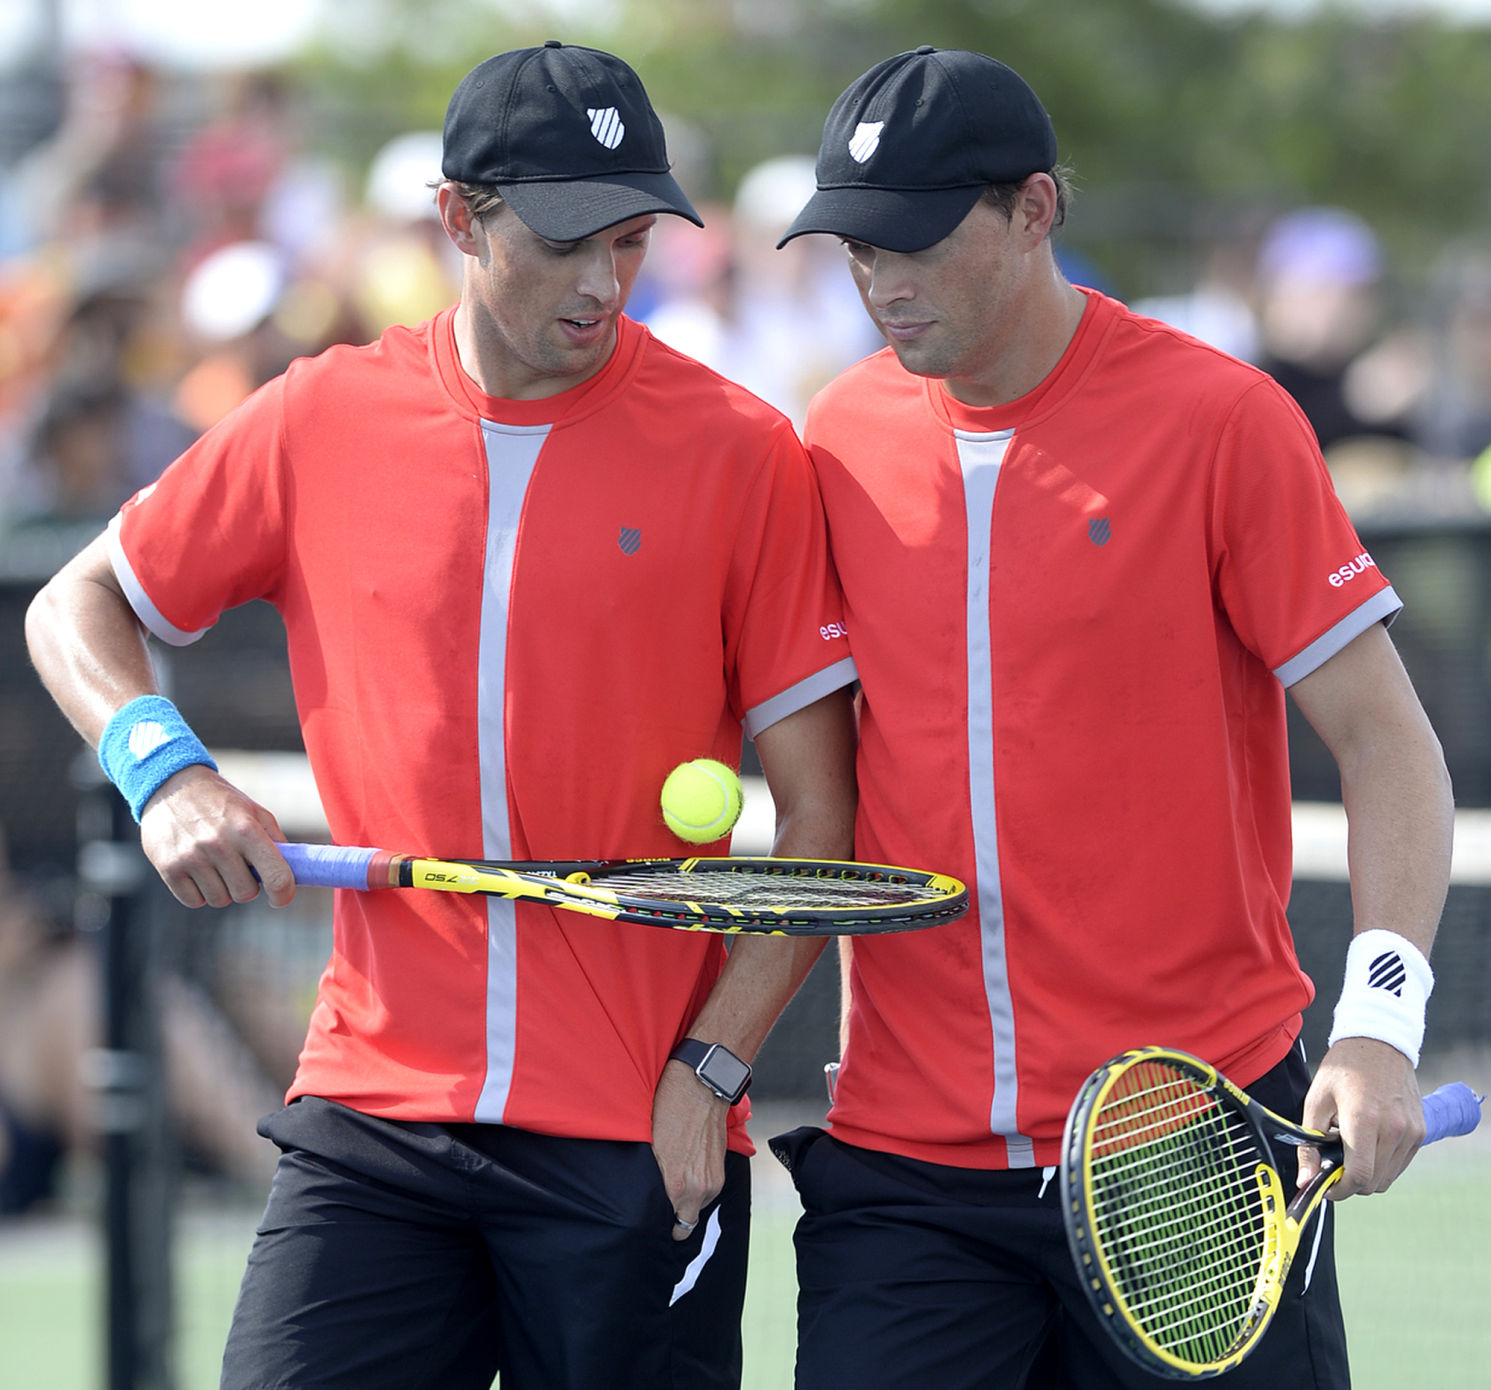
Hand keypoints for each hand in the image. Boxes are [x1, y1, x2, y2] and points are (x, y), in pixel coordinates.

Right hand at [139, 765, 292, 908]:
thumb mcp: (254, 812)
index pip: (276, 876)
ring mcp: (191, 857)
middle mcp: (219, 844)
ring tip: (215, 865)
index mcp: (246, 829)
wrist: (171, 786)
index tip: (280, 897)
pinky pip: (194, 901)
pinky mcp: (168, 868)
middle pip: (245, 893)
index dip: (283, 893)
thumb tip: (294, 871)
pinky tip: (197, 870)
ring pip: (220, 899)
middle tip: (239, 867)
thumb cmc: (220, 802)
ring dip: (222, 888)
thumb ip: (275, 841)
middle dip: (247, 885)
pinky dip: (199, 892)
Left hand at [651, 1058, 727, 1241]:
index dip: (658, 1223)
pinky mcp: (721, 1169)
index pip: (668, 1225)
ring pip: (697, 1207)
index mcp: (675, 1186)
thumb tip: (647, 1194)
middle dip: (674, 1219)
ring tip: (674, 1181)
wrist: (702, 1087)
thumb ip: (652, 1177)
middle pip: (684, 1223)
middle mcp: (697, 1189)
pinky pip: (707, 1191)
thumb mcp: (650, 1146)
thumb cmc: (669, 1110)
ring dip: (687, 1201)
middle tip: (661, 1207)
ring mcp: (713, 1180)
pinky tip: (687, 1169)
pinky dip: (698, 1187)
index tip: (652, 1219)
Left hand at [1299, 1036, 1425, 1198]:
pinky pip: (1400, 1164)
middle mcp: (1394, 1129)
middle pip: (1374, 1183)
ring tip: (1351, 1146)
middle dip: (1350, 1183)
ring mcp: (1412, 1132)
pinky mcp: (1421, 1132)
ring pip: (1388, 1177)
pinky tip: (1368, 1142)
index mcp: (1364, 1120)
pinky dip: (1383, 1164)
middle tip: (1333, 1164)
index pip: (1359, 1176)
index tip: (1326, 1187)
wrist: (1378, 1043)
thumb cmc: (1343, 1069)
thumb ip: (1309, 1145)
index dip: (1340, 1190)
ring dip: (1367, 1174)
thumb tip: (1305, 1180)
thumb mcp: (1316, 1102)